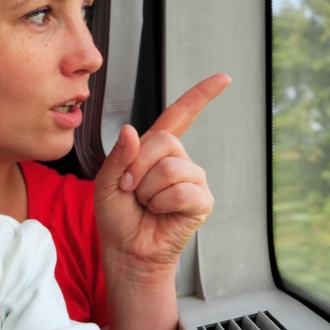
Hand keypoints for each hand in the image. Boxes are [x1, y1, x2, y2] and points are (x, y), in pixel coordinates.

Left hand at [94, 74, 229, 272]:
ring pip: (171, 168)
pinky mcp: (201, 201)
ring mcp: (193, 180)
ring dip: (147, 191)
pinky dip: (162, 204)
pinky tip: (160, 213)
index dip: (201, 95)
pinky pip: (182, 191)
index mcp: (155, 150)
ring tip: (146, 205)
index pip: (181, 115)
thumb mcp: (106, 182)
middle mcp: (178, 160)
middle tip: (130, 190)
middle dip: (138, 168)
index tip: (224, 79)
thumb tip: (131, 131)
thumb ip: (117, 156)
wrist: (127, 251)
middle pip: (164, 142)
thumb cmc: (118, 218)